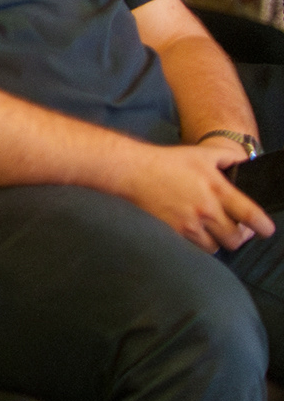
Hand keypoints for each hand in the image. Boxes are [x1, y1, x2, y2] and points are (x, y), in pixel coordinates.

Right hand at [120, 141, 273, 252]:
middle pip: (236, 239)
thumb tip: (247, 163)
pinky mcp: (176, 231)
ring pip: (218, 246)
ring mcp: (190, 223)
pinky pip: (199, 247)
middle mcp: (207, 210)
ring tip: (216, 230)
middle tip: (237, 228)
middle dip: (240, 235)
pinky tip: (200, 231)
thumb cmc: (168, 161)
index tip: (266, 229)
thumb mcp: (202, 153)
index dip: (264, 227)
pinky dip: (203, 242)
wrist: (134, 171)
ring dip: (220, 240)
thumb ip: (229, 157)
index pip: (251, 216)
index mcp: (218, 189)